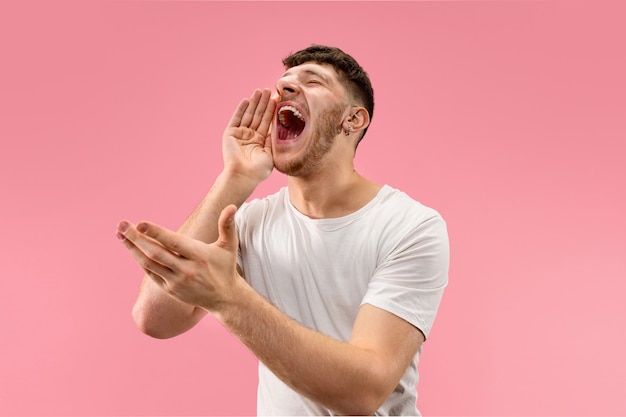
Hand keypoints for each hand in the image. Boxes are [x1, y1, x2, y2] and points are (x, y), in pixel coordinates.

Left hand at [117, 205, 240, 311]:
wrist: (224, 298)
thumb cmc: (225, 267)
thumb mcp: (230, 246)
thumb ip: (228, 225)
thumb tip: (232, 206)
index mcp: (199, 256)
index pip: (174, 243)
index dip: (156, 233)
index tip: (140, 223)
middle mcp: (186, 270)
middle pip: (156, 253)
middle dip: (136, 238)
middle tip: (122, 224)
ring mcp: (176, 281)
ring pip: (149, 263)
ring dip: (133, 248)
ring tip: (120, 234)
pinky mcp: (169, 289)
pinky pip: (150, 273)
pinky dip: (140, 260)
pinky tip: (131, 247)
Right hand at [222, 88, 276, 182]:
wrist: (243, 176)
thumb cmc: (259, 170)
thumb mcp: (270, 153)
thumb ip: (272, 139)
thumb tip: (278, 127)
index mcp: (260, 141)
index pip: (267, 122)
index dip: (271, 110)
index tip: (277, 99)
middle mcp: (250, 136)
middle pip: (258, 116)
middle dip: (263, 103)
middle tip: (269, 90)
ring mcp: (240, 134)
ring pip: (248, 115)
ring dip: (254, 103)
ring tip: (260, 91)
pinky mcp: (230, 134)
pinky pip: (236, 119)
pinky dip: (241, 109)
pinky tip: (247, 100)